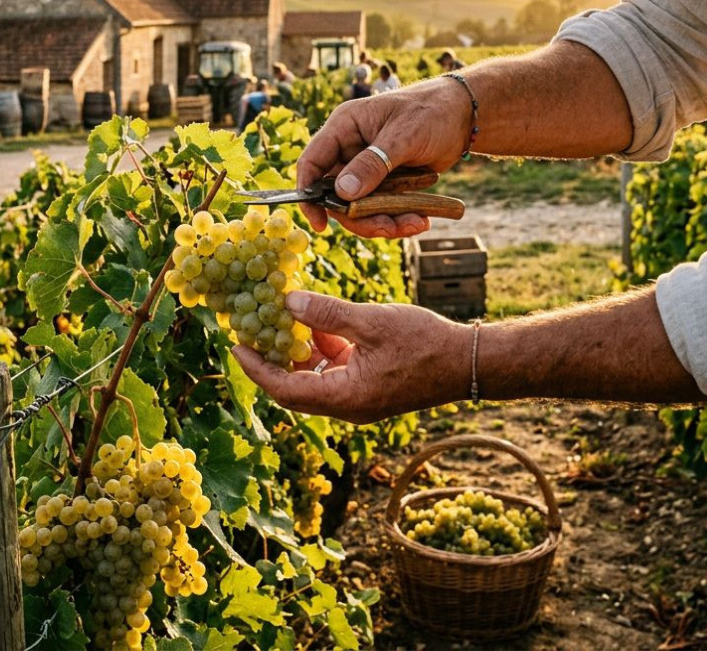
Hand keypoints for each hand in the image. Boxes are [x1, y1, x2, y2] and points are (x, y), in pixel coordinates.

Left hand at [231, 291, 470, 423]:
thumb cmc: (426, 344)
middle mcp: (347, 406)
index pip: (285, 390)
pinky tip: (320, 320)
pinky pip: (334, 372)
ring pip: (314, 378)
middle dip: (272, 358)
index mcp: (344, 398)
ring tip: (282, 317)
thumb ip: (328, 313)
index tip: (236, 345)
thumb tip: (288, 301)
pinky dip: (323, 348)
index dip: (257, 368)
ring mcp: (358, 398)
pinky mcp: (369, 387)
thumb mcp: (372, 321)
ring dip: (298, 350)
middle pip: (294, 387)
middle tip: (251, 329)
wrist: (470, 363)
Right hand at [298, 80, 472, 236]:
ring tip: (417, 223)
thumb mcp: (403, 135)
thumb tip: (342, 193)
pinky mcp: (384, 183)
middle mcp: (349, 150)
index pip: (312, 163)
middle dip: (360, 218)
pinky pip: (381, 209)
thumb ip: (373, 163)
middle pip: (336, 196)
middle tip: (388, 229)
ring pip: (360, 208)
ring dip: (385, 221)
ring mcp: (367, 169)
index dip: (309, 194)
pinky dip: (398, 218)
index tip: (320, 223)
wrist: (462, 116)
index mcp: (344, 128)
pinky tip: (422, 218)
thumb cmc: (431, 111)